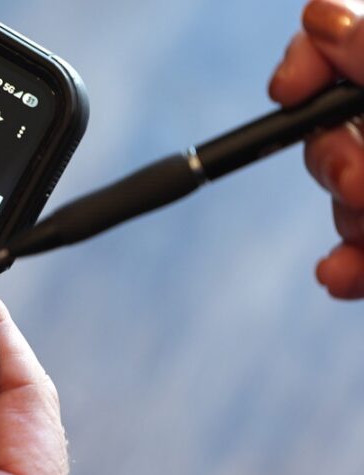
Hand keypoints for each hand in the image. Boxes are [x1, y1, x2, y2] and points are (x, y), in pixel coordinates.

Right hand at [270, 0, 363, 298]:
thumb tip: (320, 15)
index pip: (347, 39)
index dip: (313, 60)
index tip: (289, 91)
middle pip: (336, 125)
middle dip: (335, 162)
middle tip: (361, 187)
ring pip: (346, 193)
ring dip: (350, 222)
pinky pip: (359, 246)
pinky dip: (349, 264)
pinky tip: (340, 276)